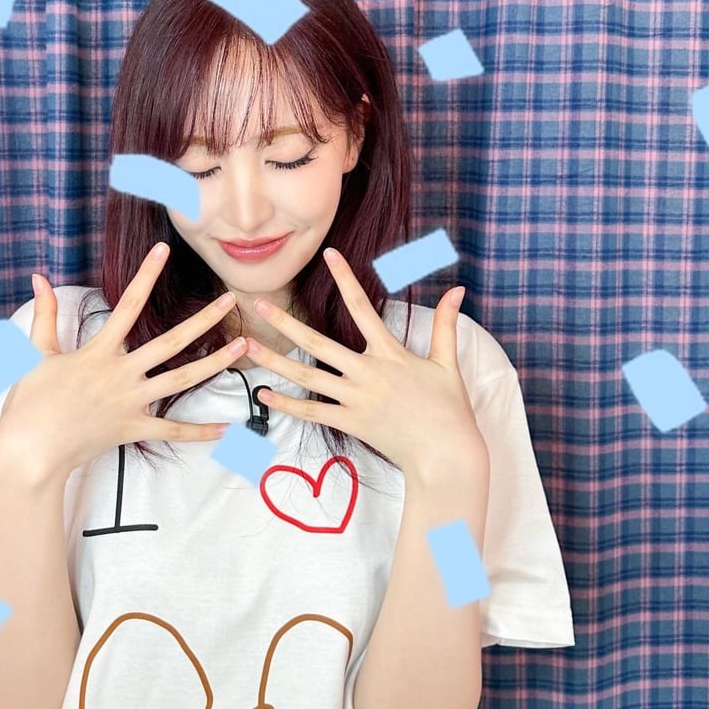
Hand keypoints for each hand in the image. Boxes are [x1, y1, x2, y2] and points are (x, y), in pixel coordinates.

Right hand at [0, 242, 249, 482]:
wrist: (30, 450)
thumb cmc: (29, 402)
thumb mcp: (35, 353)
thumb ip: (44, 315)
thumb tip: (39, 278)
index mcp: (99, 352)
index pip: (128, 304)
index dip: (146, 275)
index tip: (163, 251)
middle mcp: (121, 373)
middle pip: (171, 342)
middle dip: (203, 319)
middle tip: (230, 300)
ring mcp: (131, 402)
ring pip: (181, 381)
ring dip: (214, 363)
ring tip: (241, 347)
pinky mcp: (132, 429)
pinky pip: (172, 430)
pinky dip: (199, 432)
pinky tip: (225, 428)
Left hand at [243, 248, 487, 483]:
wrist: (445, 454)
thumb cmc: (449, 410)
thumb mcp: (448, 363)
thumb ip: (446, 324)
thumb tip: (458, 291)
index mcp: (390, 353)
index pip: (363, 307)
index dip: (346, 278)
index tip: (330, 255)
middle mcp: (366, 372)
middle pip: (317, 343)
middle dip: (285, 323)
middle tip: (259, 304)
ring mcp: (355, 399)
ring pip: (307, 377)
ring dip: (275, 361)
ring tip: (250, 347)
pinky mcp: (350, 423)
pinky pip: (312, 412)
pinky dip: (287, 405)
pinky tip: (264, 395)